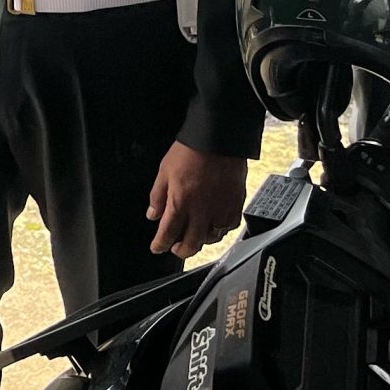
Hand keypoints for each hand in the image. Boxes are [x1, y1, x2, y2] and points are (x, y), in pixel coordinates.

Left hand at [147, 143, 248, 259]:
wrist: (219, 139)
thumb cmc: (191, 151)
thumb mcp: (164, 171)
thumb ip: (157, 196)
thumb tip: (153, 215)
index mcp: (180, 203)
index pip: (168, 233)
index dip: (160, 244)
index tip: (157, 247)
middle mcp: (201, 212)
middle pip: (191, 244)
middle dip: (180, 251)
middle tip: (175, 248)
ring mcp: (221, 210)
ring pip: (211, 239)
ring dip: (200, 242)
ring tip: (194, 236)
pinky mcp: (236, 205)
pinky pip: (229, 228)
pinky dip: (220, 231)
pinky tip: (214, 226)